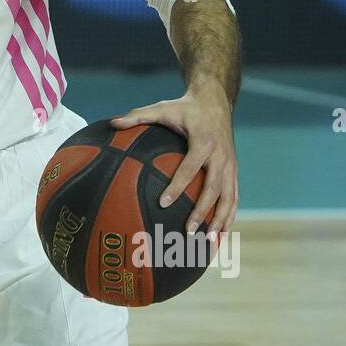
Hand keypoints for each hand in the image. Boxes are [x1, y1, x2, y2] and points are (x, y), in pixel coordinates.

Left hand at [108, 83, 238, 237]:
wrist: (215, 102)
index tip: (162, 203)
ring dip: (221, 221)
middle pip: (214, 187)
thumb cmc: (184, 108)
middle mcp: (221, 155)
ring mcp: (230, 165)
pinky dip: (229, 217)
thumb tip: (112, 124)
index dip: (177, 185)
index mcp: (203, 141)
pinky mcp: (234, 171)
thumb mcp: (162, 107)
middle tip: (187, 231)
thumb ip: (137, 116)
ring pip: (229, 197)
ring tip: (209, 243)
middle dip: (202, 211)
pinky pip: (234, 197)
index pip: (191, 167)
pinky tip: (220, 237)